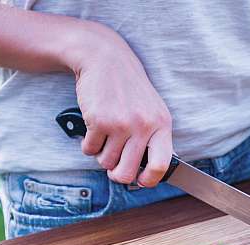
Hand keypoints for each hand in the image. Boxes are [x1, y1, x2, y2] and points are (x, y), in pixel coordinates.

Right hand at [70, 25, 172, 186]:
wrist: (105, 59)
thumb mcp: (151, 109)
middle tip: (113, 165)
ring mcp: (120, 124)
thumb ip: (152, 138)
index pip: (161, 165)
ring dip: (101, 155)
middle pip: (127, 173)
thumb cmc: (128, 89)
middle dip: (116, 173)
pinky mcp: (98, 121)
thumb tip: (145, 173)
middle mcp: (143, 125)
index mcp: (161, 124)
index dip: (149, 180)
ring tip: (105, 137)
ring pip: (106, 163)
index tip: (140, 181)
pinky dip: (88, 143)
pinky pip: (89, 150)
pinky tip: (94, 128)